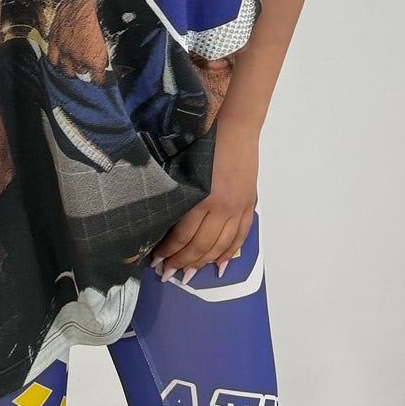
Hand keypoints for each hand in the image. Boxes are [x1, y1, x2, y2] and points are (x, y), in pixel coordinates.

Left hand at [151, 121, 257, 279]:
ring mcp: (237, 209)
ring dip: (202, 264)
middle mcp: (220, 208)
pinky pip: (240, 237)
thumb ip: (178, 197)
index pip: (182, 235)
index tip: (156, 260)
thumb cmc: (204, 144)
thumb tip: (165, 223)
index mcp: (200, 198)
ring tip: (188, 275)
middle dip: (182, 263)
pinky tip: (219, 266)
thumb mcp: (184, 170)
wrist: (236, 130)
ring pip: (219, 246)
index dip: (169, 251)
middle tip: (168, 274)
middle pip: (200, 245)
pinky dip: (229, 253)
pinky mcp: (248, 206)